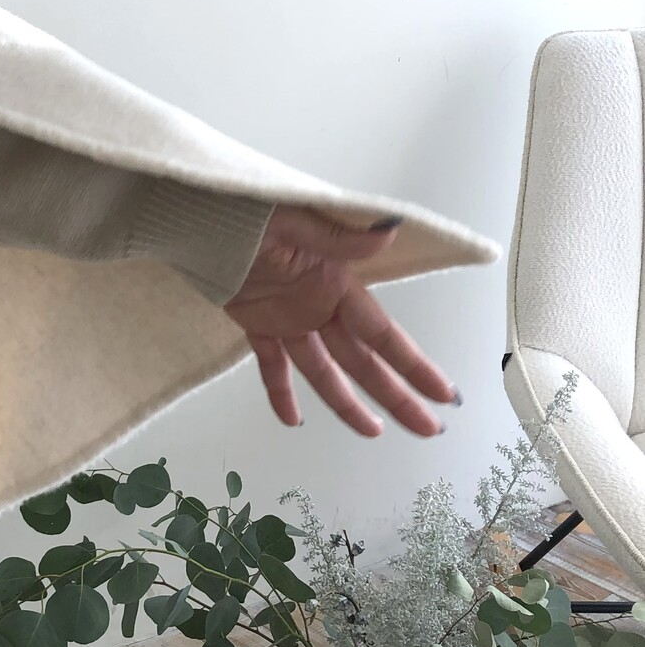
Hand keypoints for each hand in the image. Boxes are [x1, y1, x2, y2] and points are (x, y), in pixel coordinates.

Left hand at [223, 206, 459, 436]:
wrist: (201, 218)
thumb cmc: (248, 214)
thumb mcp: (295, 220)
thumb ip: (339, 237)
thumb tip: (389, 232)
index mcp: (335, 284)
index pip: (382, 335)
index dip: (414, 366)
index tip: (444, 394)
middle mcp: (319, 305)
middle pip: (363, 361)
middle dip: (396, 396)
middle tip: (428, 428)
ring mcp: (289, 317)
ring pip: (323, 370)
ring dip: (346, 402)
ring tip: (373, 431)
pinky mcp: (256, 322)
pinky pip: (272, 365)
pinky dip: (280, 392)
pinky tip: (292, 420)